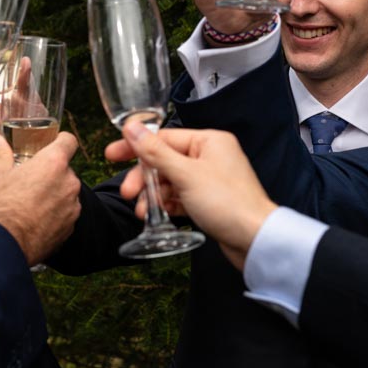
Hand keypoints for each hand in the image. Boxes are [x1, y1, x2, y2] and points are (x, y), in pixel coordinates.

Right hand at [0, 132, 80, 265]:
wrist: (3, 246)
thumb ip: (0, 154)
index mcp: (53, 163)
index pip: (69, 141)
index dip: (60, 141)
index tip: (52, 144)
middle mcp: (69, 182)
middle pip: (65, 169)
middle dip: (50, 173)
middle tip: (29, 180)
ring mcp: (72, 207)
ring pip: (65, 193)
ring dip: (53, 194)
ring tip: (29, 203)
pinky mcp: (70, 227)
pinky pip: (64, 214)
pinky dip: (53, 214)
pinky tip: (34, 220)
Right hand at [113, 123, 275, 269]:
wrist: (255, 240)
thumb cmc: (228, 203)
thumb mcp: (185, 175)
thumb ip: (155, 151)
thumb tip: (132, 127)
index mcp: (209, 141)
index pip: (164, 137)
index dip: (136, 146)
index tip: (112, 154)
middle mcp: (210, 156)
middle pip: (164, 160)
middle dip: (144, 177)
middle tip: (127, 192)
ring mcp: (210, 179)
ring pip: (170, 181)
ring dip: (153, 195)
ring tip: (142, 210)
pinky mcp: (209, 200)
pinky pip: (180, 197)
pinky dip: (166, 204)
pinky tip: (156, 214)